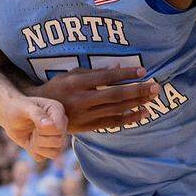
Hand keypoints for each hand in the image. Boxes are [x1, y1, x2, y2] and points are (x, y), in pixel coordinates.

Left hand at [2, 96, 66, 160]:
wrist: (9, 115)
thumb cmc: (17, 108)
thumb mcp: (25, 107)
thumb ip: (38, 114)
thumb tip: (49, 125)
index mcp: (57, 110)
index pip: (59, 128)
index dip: (45, 131)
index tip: (35, 124)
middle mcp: (60, 124)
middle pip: (58, 142)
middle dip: (40, 138)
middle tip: (32, 129)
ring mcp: (55, 137)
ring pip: (54, 153)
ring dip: (38, 146)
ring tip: (31, 136)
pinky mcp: (46, 148)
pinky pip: (43, 158)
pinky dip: (33, 152)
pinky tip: (29, 141)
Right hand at [33, 66, 159, 132]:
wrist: (40, 113)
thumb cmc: (57, 88)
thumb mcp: (71, 74)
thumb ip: (94, 71)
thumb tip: (118, 67)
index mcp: (76, 83)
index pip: (106, 77)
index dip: (125, 74)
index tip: (143, 70)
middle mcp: (81, 100)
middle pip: (115, 95)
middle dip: (137, 91)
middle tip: (155, 86)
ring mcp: (85, 115)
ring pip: (116, 110)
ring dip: (137, 104)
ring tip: (152, 97)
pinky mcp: (88, 127)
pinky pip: (112, 124)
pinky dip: (129, 119)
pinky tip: (142, 113)